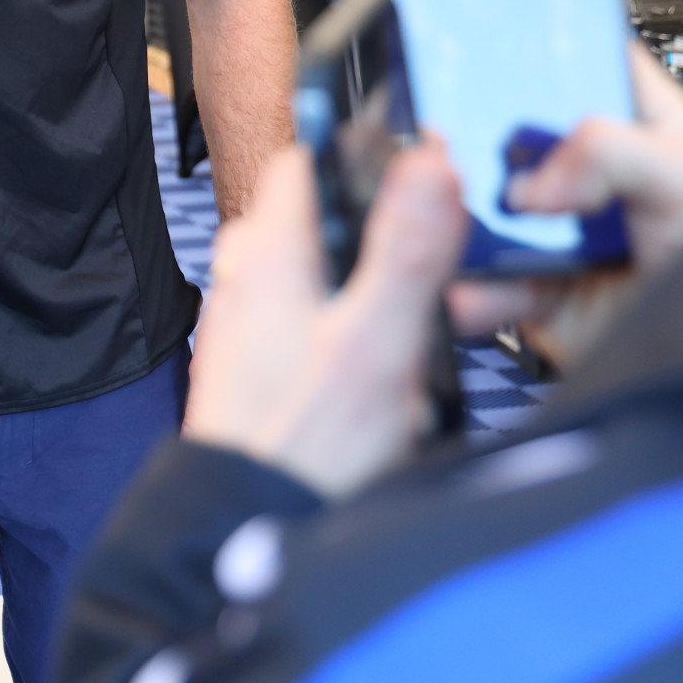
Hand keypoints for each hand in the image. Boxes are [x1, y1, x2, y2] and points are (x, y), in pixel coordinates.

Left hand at [185, 137, 470, 498]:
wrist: (245, 526)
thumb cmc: (305, 441)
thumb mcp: (375, 341)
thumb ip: (405, 250)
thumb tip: (429, 160)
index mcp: (267, 248)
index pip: (309, 158)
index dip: (369, 157)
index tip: (426, 176)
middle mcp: (248, 272)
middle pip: (330, 220)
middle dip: (389, 246)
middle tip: (437, 292)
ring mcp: (250, 317)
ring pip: (331, 275)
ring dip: (380, 301)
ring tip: (412, 357)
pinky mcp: (262, 361)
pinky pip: (320, 324)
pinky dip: (359, 341)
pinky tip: (387, 387)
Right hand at [448, 50, 682, 371]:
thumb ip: (613, 153)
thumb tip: (533, 178)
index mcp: (632, 124)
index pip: (577, 61)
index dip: (533, 47)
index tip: (483, 40)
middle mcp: (585, 170)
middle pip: (508, 128)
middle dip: (471, 133)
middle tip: (448, 135)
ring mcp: (553, 225)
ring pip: (481, 200)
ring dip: (458, 208)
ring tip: (446, 210)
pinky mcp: (530, 279)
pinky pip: (481, 274)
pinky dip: (466, 281)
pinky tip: (467, 280)